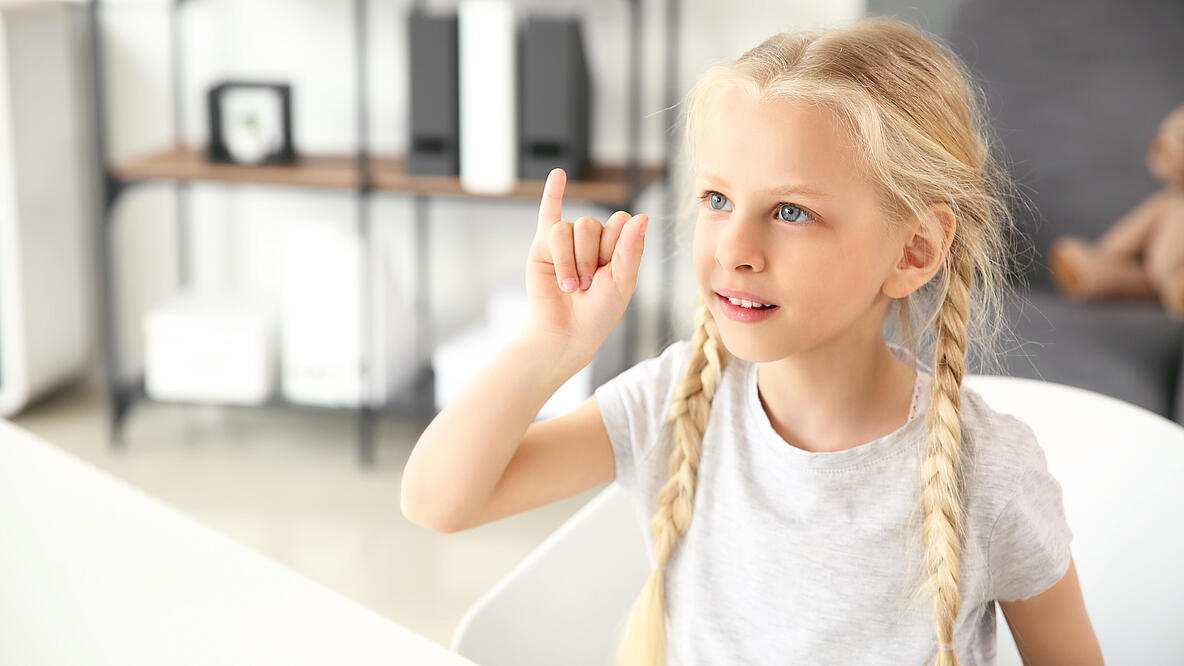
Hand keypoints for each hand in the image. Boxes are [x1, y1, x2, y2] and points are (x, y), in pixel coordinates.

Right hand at [523, 168, 648, 360]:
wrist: (565, 334)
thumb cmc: (598, 313)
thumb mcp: (622, 283)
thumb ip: (630, 250)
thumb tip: (643, 216)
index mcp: (618, 245)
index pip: (620, 222)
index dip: (615, 246)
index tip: (610, 272)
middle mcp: (593, 239)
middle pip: (589, 224)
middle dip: (587, 257)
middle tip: (587, 285)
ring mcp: (567, 241)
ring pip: (564, 229)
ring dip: (568, 261)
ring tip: (570, 286)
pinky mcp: (542, 246)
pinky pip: (548, 213)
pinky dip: (552, 192)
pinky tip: (558, 174)